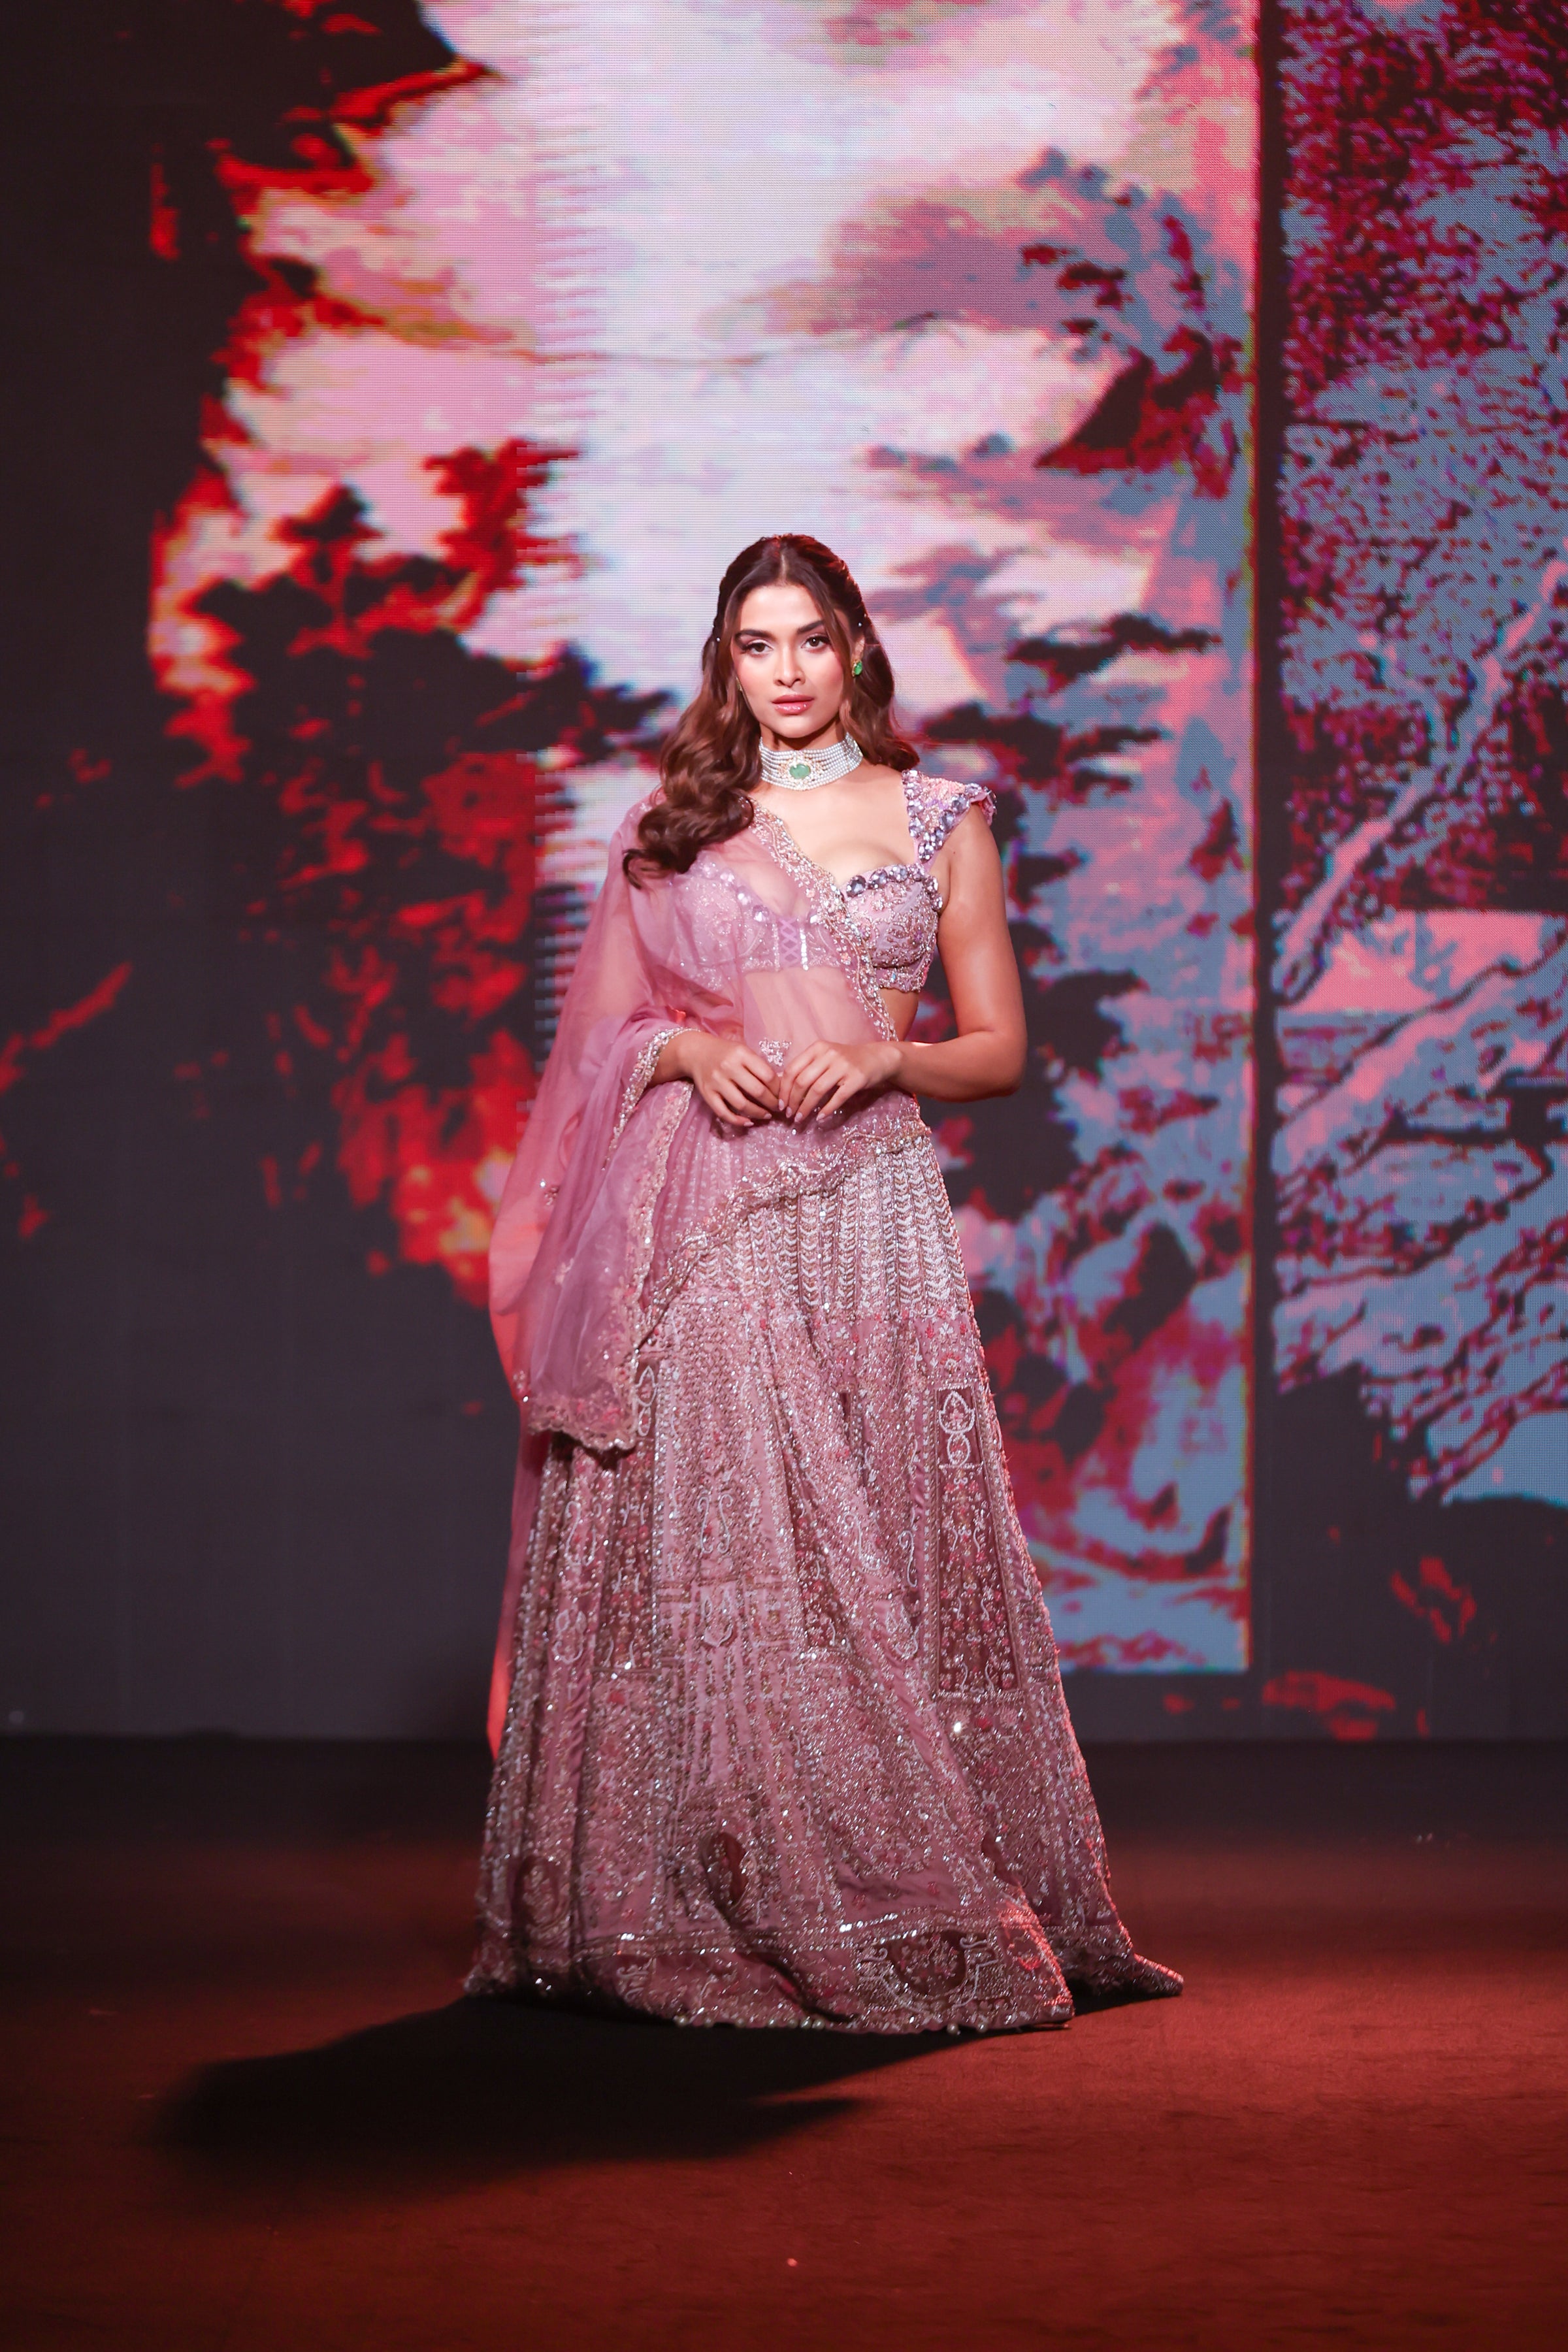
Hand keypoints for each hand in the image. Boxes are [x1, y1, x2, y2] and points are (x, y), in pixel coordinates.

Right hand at [671, 1031, 780, 1127]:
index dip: (779, 1089)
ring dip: (758, 1113)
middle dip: (772, 1103)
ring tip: (767, 1115)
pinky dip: (738, 1121)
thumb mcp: (744, 1052)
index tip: (783, 1095)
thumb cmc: (726, 1053)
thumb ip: (760, 1066)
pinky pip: (723, 1113)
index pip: (767, 1075)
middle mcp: (728, 1067)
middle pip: (757, 1091)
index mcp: (741, 1054)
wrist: (696, 1052)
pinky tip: (749, 1122)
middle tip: (779, 1108)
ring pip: (742, 1104)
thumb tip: (782, 1086)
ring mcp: (716, 1082)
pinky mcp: (707, 1094)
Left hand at [778, 1037, 901, 1122]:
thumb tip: (781, 1086)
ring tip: (800, 1119)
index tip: (781, 1105)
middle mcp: (829, 1054)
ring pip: (817, 1090)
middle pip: (802, 1081)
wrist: (877, 1058)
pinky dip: (826, 1110)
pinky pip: (837, 1098)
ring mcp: (844, 1066)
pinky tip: (820, 1118)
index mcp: (817, 1048)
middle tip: (790, 1115)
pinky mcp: (857, 1078)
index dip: (784, 1090)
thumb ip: (806, 1068)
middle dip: (793, 1101)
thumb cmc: (846, 1060)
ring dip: (806, 1108)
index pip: (792, 1069)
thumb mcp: (825, 1057)